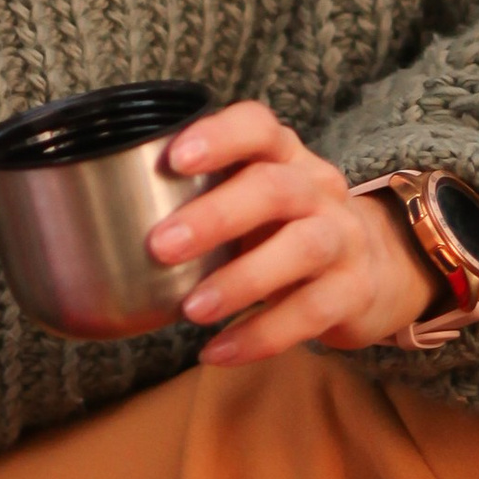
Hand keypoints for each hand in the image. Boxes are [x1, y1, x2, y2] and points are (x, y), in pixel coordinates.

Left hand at [148, 101, 432, 363]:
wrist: (374, 269)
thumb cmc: (283, 230)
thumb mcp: (252, 204)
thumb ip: (200, 203)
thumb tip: (104, 232)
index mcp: (285, 157)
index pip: (258, 127)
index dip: (219, 136)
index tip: (174, 158)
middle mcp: (318, 189)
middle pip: (275, 189)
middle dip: (216, 216)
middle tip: (160, 246)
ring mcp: (343, 238)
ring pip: (302, 247)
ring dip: (241, 280)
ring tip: (191, 309)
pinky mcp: (354, 290)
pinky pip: (311, 312)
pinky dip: (260, 335)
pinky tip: (216, 351)